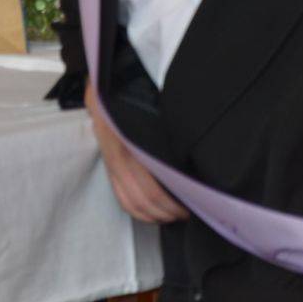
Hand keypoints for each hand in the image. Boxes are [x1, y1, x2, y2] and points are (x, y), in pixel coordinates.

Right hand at [84, 81, 187, 223]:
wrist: (106, 86)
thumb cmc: (136, 92)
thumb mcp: (157, 105)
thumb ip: (171, 125)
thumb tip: (196, 144)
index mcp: (137, 143)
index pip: (155, 186)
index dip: (176, 200)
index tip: (194, 201)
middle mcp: (122, 156)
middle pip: (146, 198)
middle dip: (169, 211)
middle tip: (188, 210)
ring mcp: (113, 163)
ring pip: (133, 203)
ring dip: (155, 215)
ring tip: (174, 214)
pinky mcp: (109, 167)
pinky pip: (121, 198)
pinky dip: (138, 212)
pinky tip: (153, 214)